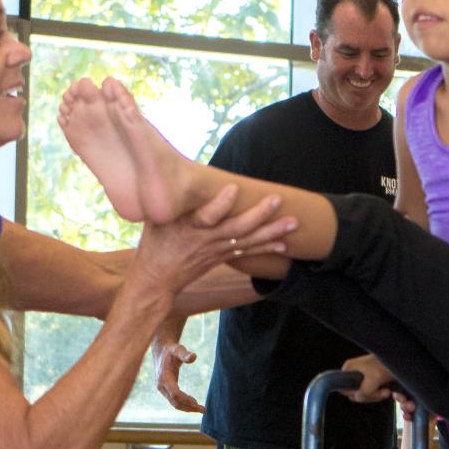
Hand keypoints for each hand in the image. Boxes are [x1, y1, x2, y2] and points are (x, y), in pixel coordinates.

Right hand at [130, 184, 293, 296]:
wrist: (157, 280)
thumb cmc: (155, 243)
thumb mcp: (157, 217)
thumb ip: (171, 198)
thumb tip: (177, 169)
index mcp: (187, 227)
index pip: (206, 215)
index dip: (221, 203)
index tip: (233, 189)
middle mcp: (206, 240)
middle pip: (237, 228)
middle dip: (259, 214)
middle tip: (277, 199)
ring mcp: (217, 250)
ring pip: (248, 241)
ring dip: (272, 232)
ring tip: (293, 222)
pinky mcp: (222, 257)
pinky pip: (248, 253)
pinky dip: (267, 248)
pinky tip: (284, 244)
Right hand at [151, 339, 202, 412]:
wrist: (161, 351)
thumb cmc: (171, 350)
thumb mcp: (178, 349)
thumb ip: (185, 354)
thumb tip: (194, 356)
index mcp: (164, 377)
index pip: (175, 393)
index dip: (186, 399)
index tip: (197, 403)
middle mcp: (161, 385)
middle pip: (175, 402)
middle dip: (189, 407)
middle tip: (204, 410)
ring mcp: (162, 389)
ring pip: (174, 403)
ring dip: (187, 408)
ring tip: (201, 409)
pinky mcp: (165, 390)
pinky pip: (174, 401)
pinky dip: (184, 404)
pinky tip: (194, 405)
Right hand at [340, 354, 398, 404]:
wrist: (401, 360)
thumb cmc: (386, 365)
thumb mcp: (373, 380)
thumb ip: (363, 392)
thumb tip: (358, 397)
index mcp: (349, 368)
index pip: (344, 388)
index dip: (355, 394)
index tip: (366, 394)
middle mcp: (354, 372)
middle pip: (356, 393)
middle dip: (370, 396)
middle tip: (381, 393)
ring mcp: (363, 377)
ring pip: (365, 394)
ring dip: (377, 396)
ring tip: (387, 391)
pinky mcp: (372, 380)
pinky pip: (372, 392)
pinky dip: (380, 394)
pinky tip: (388, 390)